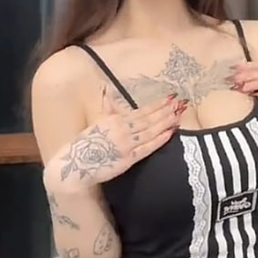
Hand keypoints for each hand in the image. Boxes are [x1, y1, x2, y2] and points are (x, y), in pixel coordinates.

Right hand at [58, 91, 185, 186]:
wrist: (76, 165)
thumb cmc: (86, 143)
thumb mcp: (98, 121)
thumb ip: (108, 108)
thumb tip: (108, 92)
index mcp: (116, 119)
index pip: (142, 111)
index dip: (158, 104)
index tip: (170, 98)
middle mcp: (123, 129)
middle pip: (149, 119)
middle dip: (166, 111)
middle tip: (181, 103)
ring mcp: (127, 144)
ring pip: (151, 131)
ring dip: (166, 122)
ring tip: (178, 115)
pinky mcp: (128, 159)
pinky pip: (147, 148)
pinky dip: (160, 139)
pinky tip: (170, 132)